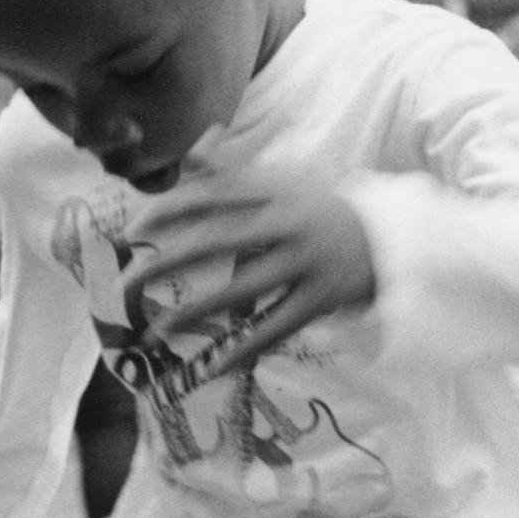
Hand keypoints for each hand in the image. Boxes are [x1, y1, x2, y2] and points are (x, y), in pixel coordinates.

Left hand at [121, 173, 376, 380]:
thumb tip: (190, 152)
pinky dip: (242, 348)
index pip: (211, 195)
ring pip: (239, 288)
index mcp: (277, 189)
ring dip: (193, 311)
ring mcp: (306, 261)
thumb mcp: (287, 181)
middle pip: (214, 240)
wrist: (395, 237)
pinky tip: (211, 365)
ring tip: (154, 330)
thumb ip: (236, 171)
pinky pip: (274, 326)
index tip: (131, 230)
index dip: (167, 210)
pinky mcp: (322, 297)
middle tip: (123, 282)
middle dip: (163, 261)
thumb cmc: (328, 209)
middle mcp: (288, 222)